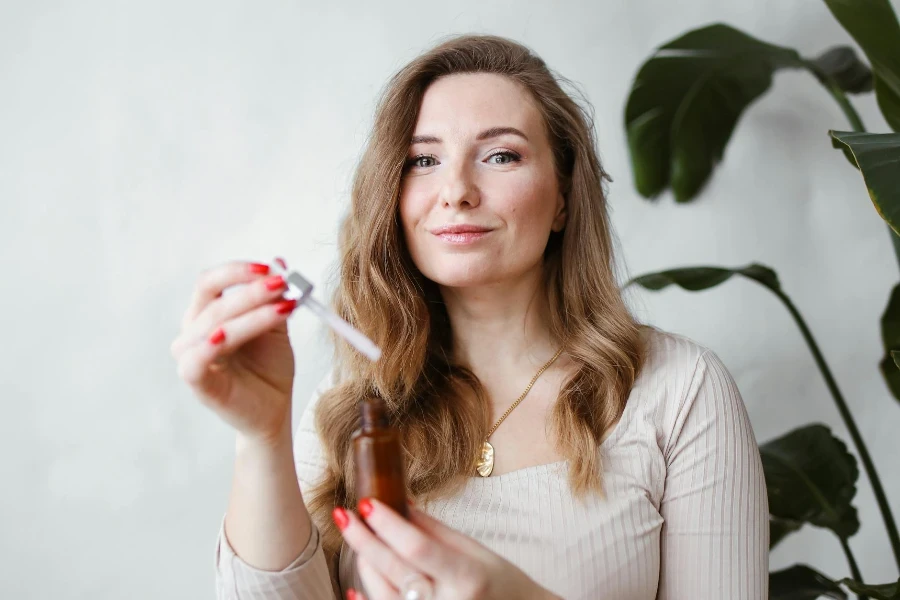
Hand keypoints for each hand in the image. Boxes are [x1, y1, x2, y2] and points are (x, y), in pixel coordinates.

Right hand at [170, 258, 299, 442]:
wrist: (274, 409)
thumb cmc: (268, 367)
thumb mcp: (276, 325)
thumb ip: (275, 296)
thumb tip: (279, 262)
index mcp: (207, 313)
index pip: (211, 281)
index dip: (238, 271)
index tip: (273, 268)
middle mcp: (193, 331)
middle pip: (212, 299)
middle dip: (250, 289)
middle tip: (283, 284)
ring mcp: (191, 357)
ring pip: (214, 325)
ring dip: (251, 313)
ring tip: (284, 307)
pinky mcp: (197, 383)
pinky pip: (195, 361)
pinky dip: (208, 346)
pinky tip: (226, 336)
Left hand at [333, 498, 559, 599]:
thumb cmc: (501, 583)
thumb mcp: (475, 551)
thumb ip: (434, 531)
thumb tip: (398, 502)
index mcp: (467, 577)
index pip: (418, 548)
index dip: (388, 525)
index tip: (367, 503)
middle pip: (394, 570)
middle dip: (364, 540)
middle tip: (344, 515)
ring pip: (383, 595)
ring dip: (364, 565)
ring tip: (356, 539)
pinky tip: (354, 587)